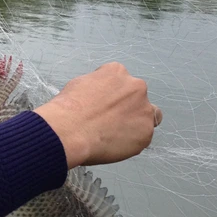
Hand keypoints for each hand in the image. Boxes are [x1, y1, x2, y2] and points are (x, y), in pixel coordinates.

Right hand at [34, 62, 161, 167]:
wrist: (70, 130)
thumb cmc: (68, 108)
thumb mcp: (78, 84)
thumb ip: (96, 87)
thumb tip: (98, 96)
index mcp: (117, 72)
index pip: (120, 79)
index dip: (110, 93)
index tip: (101, 104)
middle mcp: (136, 87)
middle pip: (137, 96)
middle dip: (127, 106)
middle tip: (109, 120)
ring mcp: (144, 110)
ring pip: (147, 117)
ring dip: (135, 123)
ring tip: (114, 134)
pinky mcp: (146, 133)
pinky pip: (142, 138)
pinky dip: (131, 142)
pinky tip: (113, 144)